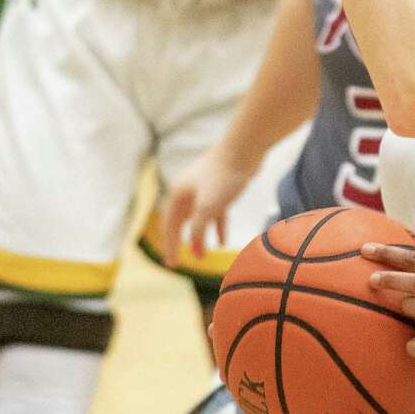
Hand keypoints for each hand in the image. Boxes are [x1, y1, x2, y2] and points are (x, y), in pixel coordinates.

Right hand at [161, 145, 256, 266]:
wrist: (244, 149)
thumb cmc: (224, 175)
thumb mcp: (208, 206)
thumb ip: (199, 228)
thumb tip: (196, 248)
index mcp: (178, 193)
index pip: (169, 226)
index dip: (170, 246)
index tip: (172, 264)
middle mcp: (187, 191)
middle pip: (180, 223)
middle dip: (180, 243)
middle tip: (179, 262)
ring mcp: (204, 189)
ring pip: (198, 219)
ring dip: (199, 237)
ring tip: (202, 255)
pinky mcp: (221, 189)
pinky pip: (215, 213)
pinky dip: (217, 227)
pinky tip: (222, 241)